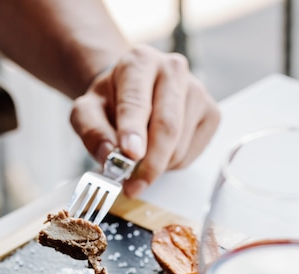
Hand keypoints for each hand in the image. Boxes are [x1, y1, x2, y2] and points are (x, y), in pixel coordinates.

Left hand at [70, 44, 219, 197]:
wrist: (132, 91)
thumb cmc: (111, 101)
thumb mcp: (87, 112)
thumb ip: (92, 132)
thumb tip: (108, 155)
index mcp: (139, 62)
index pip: (137, 101)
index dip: (134, 130)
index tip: (130, 154)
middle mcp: (173, 69)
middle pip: (167, 126)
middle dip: (149, 164)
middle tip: (132, 187)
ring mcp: (197, 90)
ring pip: (179, 146)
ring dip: (157, 167)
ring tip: (140, 160)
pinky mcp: (211, 113)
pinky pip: (192, 153)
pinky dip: (172, 165)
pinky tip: (160, 152)